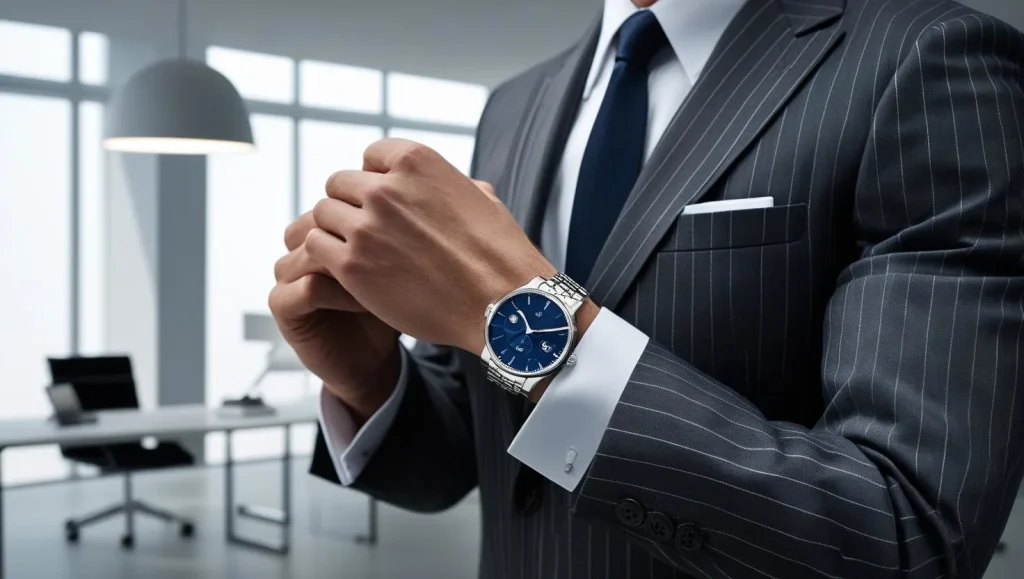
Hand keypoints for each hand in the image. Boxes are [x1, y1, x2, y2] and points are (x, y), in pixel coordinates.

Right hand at [269, 211, 400, 423]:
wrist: (375, 360)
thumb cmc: (393, 307)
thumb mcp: (405, 261)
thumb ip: (408, 226)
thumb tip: (441, 189)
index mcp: (329, 227)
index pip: (340, 195)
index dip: (371, 212)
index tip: (408, 231)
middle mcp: (303, 245)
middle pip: (321, 216)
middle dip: (359, 233)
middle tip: (396, 252)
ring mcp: (289, 274)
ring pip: (310, 247)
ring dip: (350, 262)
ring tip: (383, 280)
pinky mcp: (283, 307)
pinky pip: (306, 286)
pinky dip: (340, 292)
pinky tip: (367, 302)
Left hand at [307, 138, 556, 353]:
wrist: (500, 304)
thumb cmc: (499, 255)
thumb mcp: (483, 198)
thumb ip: (451, 184)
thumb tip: (451, 184)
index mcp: (416, 162)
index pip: (371, 155)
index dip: (375, 180)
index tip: (383, 203)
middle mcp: (386, 187)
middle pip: (339, 184)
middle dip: (350, 206)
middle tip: (365, 233)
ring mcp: (366, 226)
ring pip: (322, 214)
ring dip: (335, 232)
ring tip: (354, 254)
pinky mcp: (352, 264)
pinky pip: (316, 246)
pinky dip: (326, 258)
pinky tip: (346, 273)